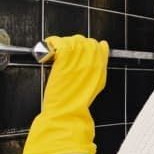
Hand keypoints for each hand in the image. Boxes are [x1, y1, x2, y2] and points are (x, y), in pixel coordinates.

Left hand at [23, 35, 108, 153]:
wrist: (67, 113)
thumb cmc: (78, 103)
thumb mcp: (97, 84)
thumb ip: (100, 66)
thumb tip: (104, 48)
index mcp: (101, 68)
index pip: (99, 46)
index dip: (88, 46)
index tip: (79, 51)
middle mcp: (91, 62)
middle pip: (85, 41)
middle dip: (75, 43)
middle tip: (64, 52)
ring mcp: (77, 61)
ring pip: (72, 40)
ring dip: (63, 43)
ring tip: (56, 52)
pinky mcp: (64, 61)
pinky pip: (59, 43)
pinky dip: (52, 44)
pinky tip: (49, 52)